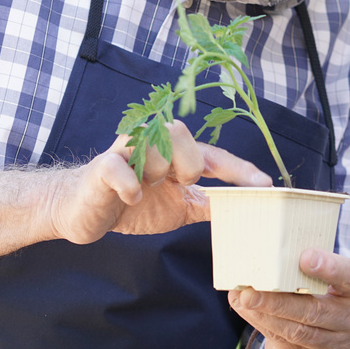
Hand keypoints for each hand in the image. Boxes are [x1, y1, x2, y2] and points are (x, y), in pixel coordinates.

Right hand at [46, 121, 269, 244]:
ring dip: (157, 177)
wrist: (85, 212)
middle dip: (190, 167)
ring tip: (144, 189)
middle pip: (186, 137)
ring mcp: (127, 152)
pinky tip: (132, 198)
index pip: (214, 155)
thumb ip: (207, 204)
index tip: (264, 185)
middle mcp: (153, 144)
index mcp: (175, 154)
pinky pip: (123, 170)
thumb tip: (244, 208)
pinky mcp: (102, 167)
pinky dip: (133, 188)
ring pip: (158, 150)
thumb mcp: (178, 208)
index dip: (239, 169)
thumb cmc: (132, 204)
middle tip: (177, 184)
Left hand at [230, 250, 349, 348]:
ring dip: (265, 315)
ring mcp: (337, 344)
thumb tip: (262, 258)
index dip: (329, 268)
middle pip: (315, 310)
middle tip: (250, 291)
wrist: (329, 335)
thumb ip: (305, 268)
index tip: (304, 258)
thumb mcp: (327, 277)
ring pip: (297, 330)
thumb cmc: (323, 291)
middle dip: (278, 301)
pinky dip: (261, 324)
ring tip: (242, 300)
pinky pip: (284, 341)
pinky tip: (246, 310)